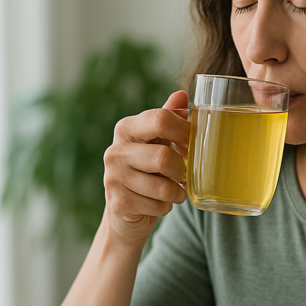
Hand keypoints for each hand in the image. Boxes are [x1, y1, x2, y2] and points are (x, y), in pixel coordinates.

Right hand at [102, 91, 189, 245]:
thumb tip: (181, 94)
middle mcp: (115, 151)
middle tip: (186, 174)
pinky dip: (167, 207)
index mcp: (126, 128)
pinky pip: (158, 206)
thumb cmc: (147, 169)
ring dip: (178, 192)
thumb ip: (168, 118)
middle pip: (163, 157)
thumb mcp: (156, 141)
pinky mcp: (118, 203)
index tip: (192, 144)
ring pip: (163, 187)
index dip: (185, 132)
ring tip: (176, 190)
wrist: (124, 211)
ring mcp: (113, 178)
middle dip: (182, 169)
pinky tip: (160, 203)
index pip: (160, 119)